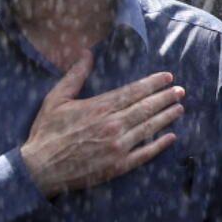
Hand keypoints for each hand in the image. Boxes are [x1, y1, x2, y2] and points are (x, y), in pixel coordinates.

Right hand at [20, 50, 183, 197]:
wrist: (40, 168)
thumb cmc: (47, 132)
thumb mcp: (56, 98)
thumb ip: (74, 75)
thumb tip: (86, 53)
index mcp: (99, 107)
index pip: (134, 91)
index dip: (153, 83)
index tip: (168, 77)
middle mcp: (113, 125)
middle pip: (146, 108)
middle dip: (166, 97)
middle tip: (180, 91)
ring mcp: (118, 146)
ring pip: (149, 128)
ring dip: (166, 117)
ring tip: (179, 108)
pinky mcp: (118, 166)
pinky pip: (145, 153)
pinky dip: (160, 145)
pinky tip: (171, 137)